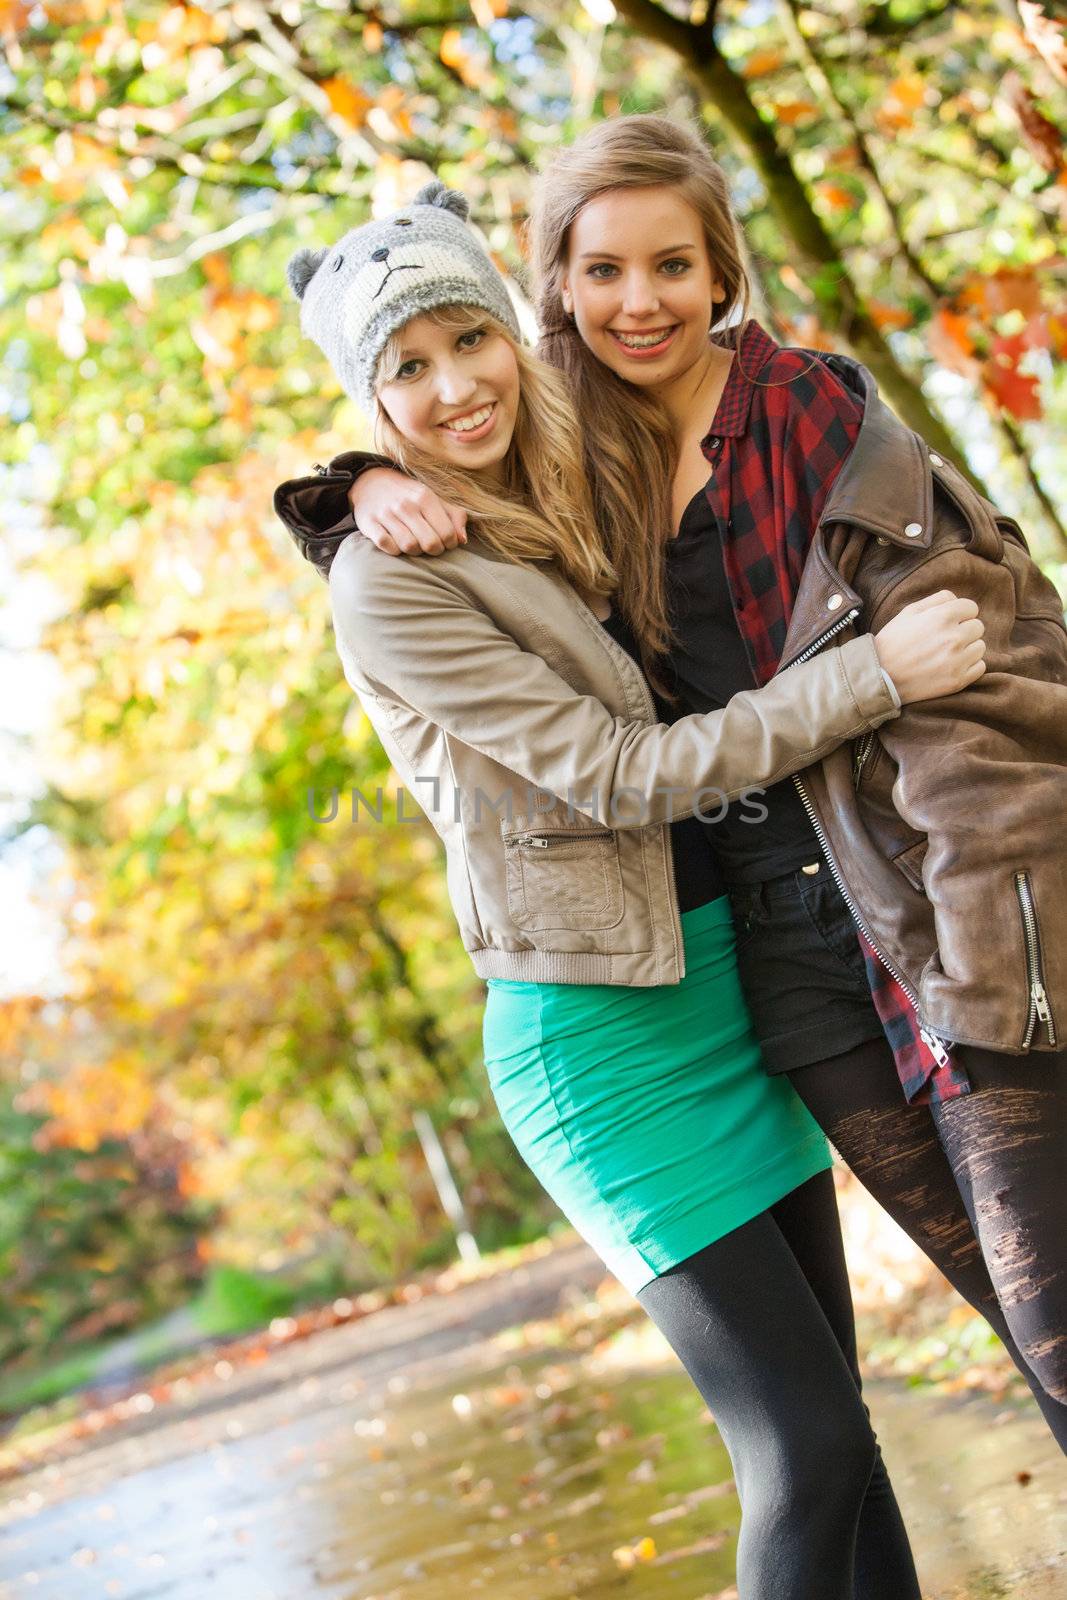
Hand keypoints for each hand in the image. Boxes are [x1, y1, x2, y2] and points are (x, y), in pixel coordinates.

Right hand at [349, 468, 467, 556]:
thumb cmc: (410, 496)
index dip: (450, 544)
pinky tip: (396, 544)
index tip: (445, 542)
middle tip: (431, 546)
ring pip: (409, 547)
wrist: (371, 482)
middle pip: (430, 543)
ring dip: (414, 551)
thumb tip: (463, 540)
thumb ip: (455, 516)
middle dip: (434, 550)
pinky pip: (387, 546)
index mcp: (425, 497)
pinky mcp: (369, 523)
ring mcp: (386, 514)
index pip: (447, 533)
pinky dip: (394, 550)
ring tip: (414, 544)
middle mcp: (406, 505)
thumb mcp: (434, 499)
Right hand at [874, 590, 985, 704]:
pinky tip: (952, 665)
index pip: (972, 608)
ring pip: (980, 647)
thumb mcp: (909, 612)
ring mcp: (957, 661)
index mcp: (942, 616)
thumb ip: (937, 600)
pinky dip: (970, 665)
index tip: (949, 622)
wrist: (879, 677)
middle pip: (978, 627)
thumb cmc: (893, 642)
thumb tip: (957, 600)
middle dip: (964, 630)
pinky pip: (980, 667)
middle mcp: (954, 637)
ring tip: (947, 653)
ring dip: (968, 648)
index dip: (961, 613)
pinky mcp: (958, 681)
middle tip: (945, 639)